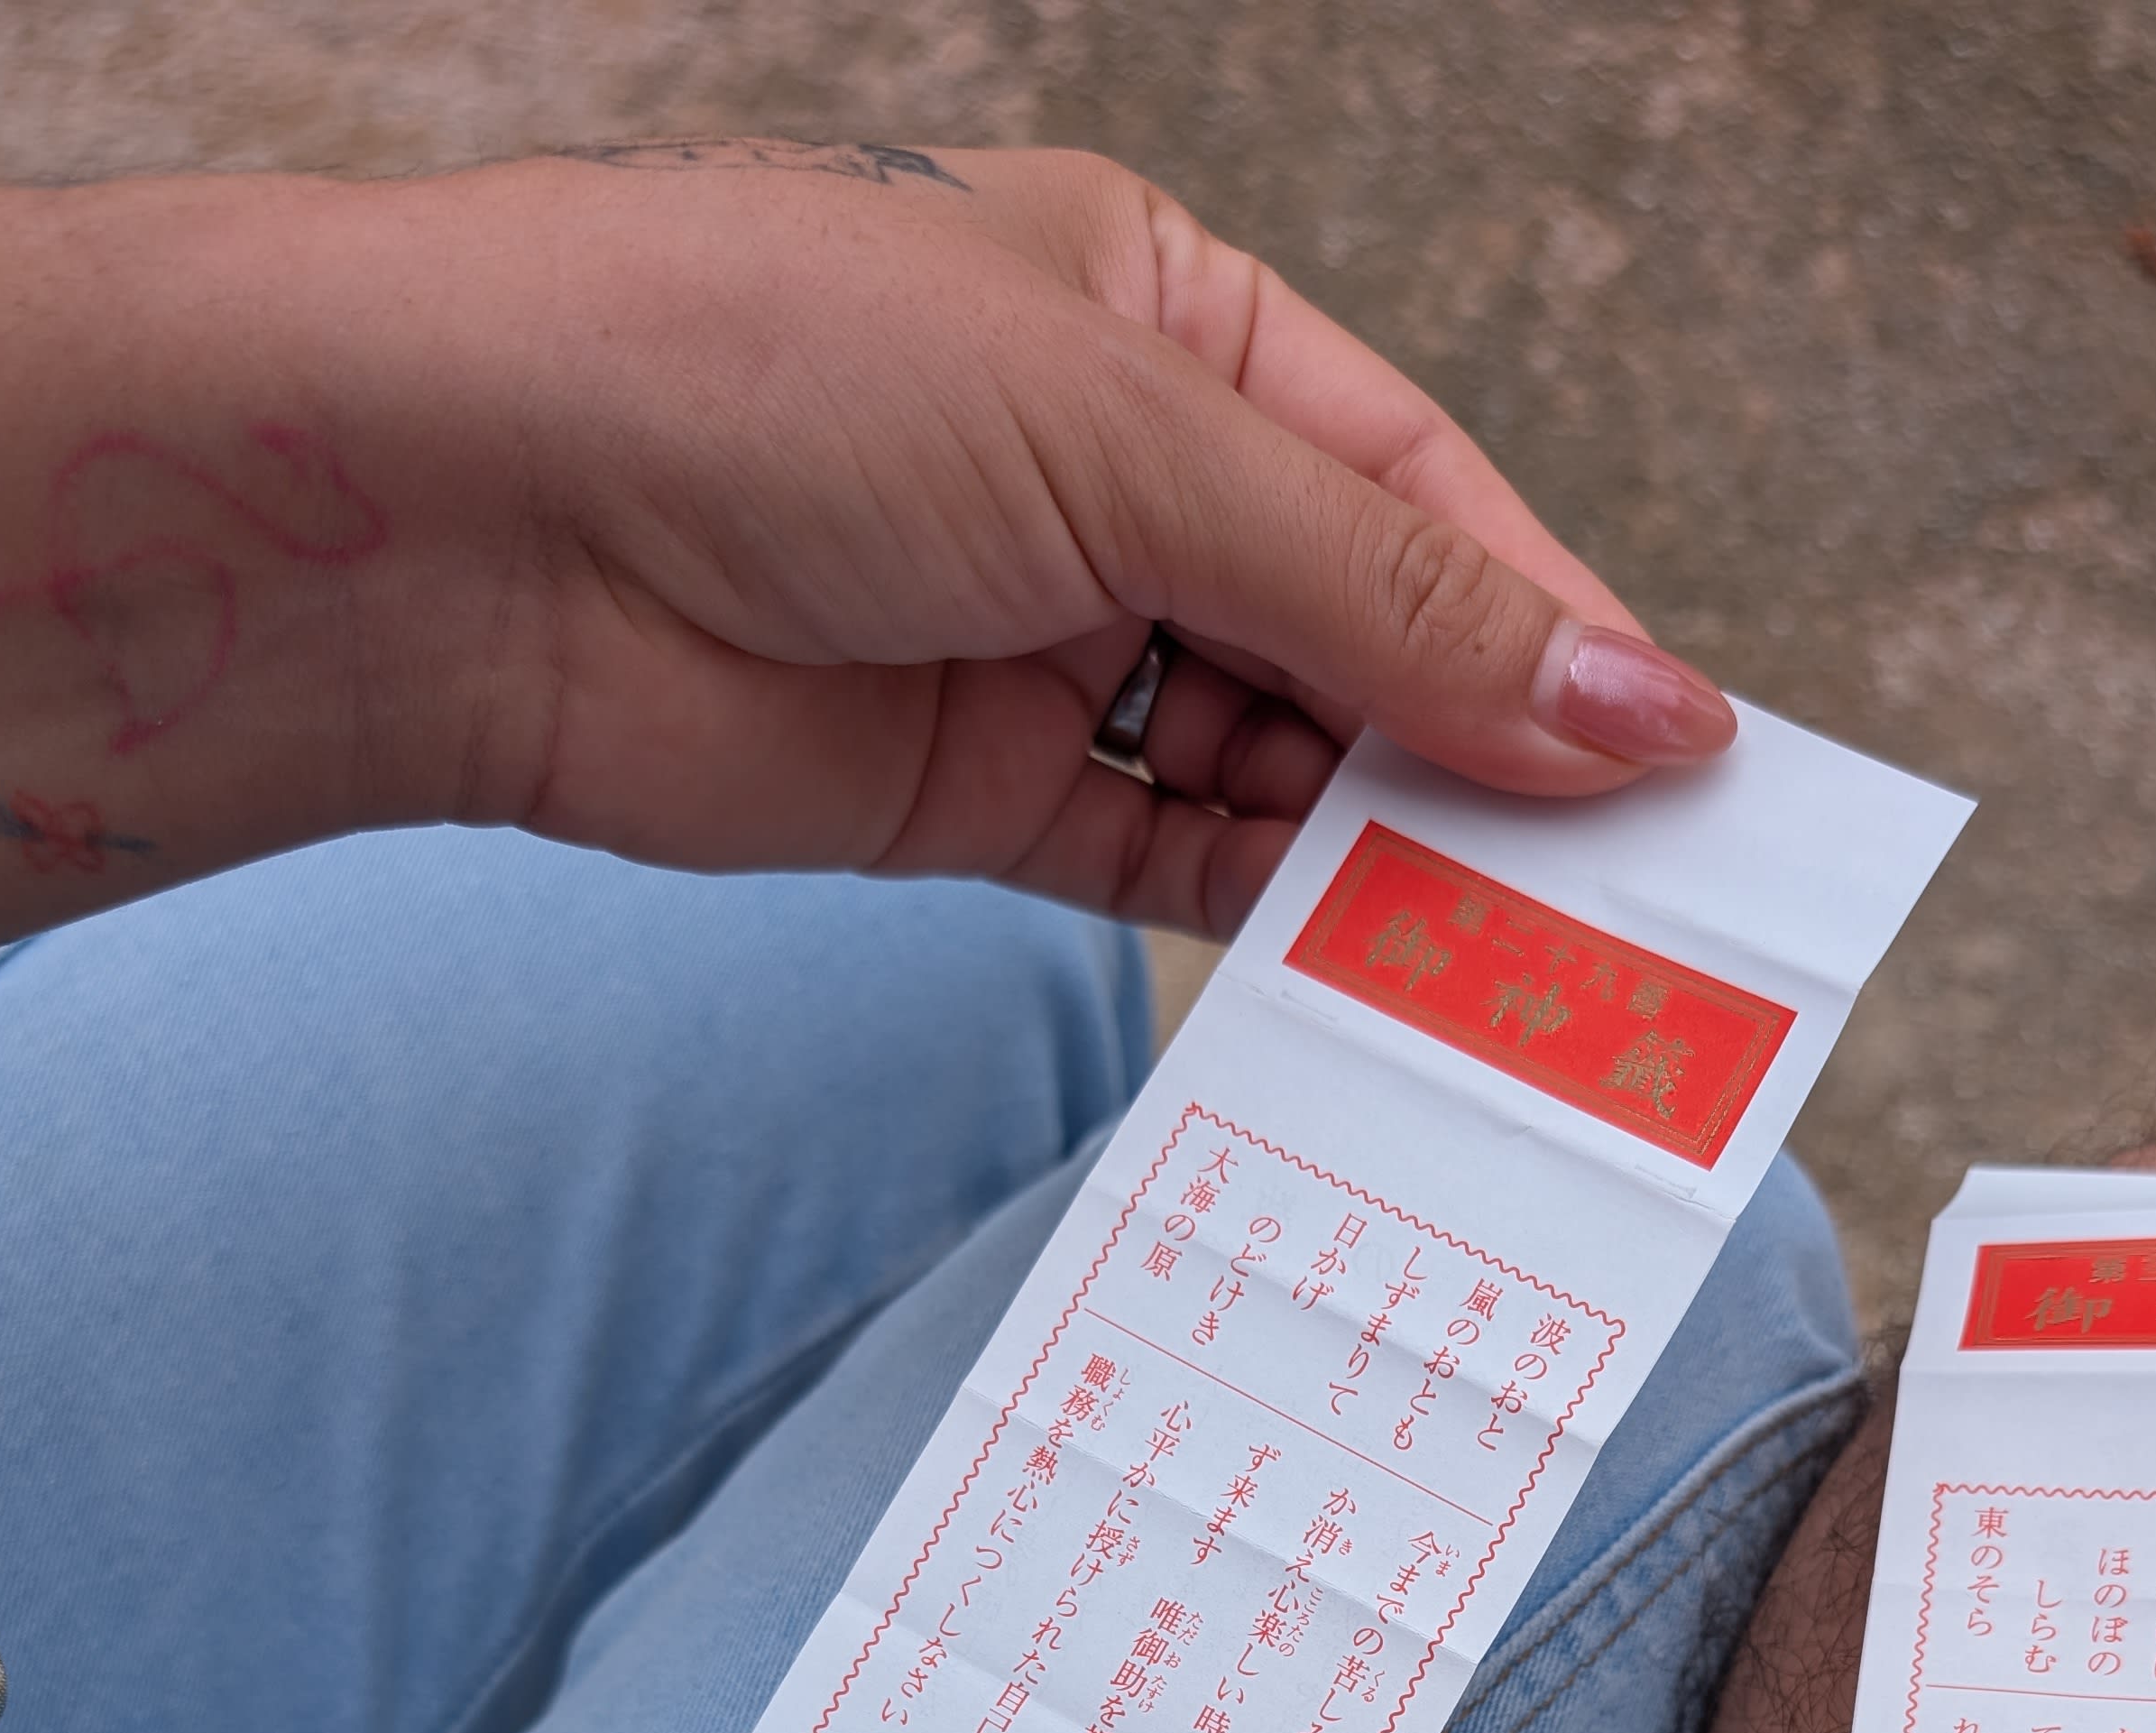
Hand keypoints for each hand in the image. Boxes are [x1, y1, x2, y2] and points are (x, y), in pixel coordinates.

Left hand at [0, 144, 1734, 948]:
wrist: (474, 522)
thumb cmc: (775, 368)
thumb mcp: (1130, 443)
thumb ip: (1381, 602)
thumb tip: (1634, 703)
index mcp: (1174, 325)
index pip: (1417, 497)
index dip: (1554, 628)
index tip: (1681, 762)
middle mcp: (1121, 484)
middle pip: (1364, 643)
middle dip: (1487, 764)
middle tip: (1624, 911)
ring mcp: (1051, 646)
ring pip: (1280, 771)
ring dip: (1388, 864)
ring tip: (1513, 970)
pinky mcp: (979, 797)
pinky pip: (1171, 866)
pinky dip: (1268, 923)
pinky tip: (1367, 984)